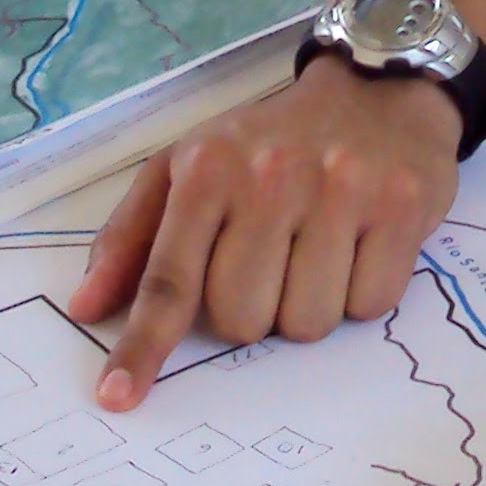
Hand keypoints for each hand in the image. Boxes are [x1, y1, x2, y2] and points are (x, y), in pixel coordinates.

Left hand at [69, 63, 464, 409]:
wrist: (376, 90)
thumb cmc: (268, 142)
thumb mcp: (186, 167)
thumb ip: (131, 237)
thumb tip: (85, 306)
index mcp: (207, 169)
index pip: (167, 278)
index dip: (143, 344)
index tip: (118, 395)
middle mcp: (270, 177)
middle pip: (240, 318)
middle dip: (251, 310)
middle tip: (269, 260)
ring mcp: (340, 190)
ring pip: (307, 323)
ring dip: (307, 304)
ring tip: (317, 248)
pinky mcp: (399, 206)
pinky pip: (369, 305)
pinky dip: (360, 291)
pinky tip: (358, 245)